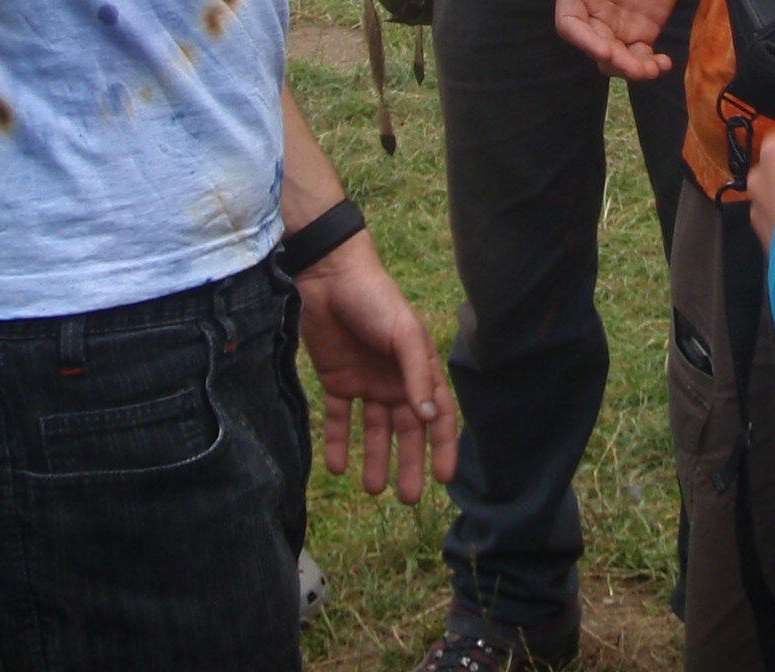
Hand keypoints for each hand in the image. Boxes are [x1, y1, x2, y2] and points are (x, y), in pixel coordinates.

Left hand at [294, 233, 457, 502]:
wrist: (329, 277)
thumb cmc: (376, 299)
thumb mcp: (403, 335)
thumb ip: (416, 375)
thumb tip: (430, 419)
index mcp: (418, 368)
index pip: (437, 415)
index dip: (444, 446)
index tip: (445, 479)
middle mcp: (396, 379)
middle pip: (406, 430)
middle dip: (409, 463)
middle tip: (407, 498)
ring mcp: (367, 380)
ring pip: (375, 429)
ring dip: (374, 459)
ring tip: (373, 489)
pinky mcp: (337, 379)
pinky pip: (341, 418)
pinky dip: (338, 442)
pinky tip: (335, 467)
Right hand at [547, 0, 681, 79]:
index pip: (571, 24)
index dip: (584, 41)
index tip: (604, 49)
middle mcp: (593, 13)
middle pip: (595, 47)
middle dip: (613, 61)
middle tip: (635, 67)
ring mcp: (618, 24)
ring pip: (617, 59)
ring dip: (632, 70)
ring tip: (652, 69)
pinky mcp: (642, 30)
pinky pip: (641, 56)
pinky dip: (650, 65)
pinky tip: (663, 63)